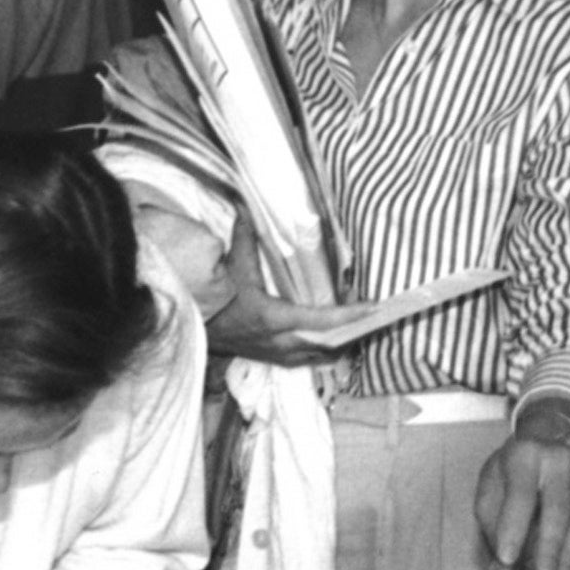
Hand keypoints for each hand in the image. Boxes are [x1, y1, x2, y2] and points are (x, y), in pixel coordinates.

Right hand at [202, 218, 360, 364]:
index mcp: (273, 318)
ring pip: (320, 355)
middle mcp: (280, 342)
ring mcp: (276, 354)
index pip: (321, 319)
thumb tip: (247, 209)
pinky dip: (324, 350)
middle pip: (329, 342)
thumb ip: (244, 238)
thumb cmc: (212, 299)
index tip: (375, 308)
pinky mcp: (272, 359)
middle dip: (355, 331)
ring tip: (362, 329)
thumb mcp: (231, 267)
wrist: (193, 328)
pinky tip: (335, 342)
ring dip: (342, 343)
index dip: (350, 314)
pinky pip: (307, 359)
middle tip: (376, 317)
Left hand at [473, 403, 569, 569]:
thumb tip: (500, 566)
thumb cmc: (511, 469)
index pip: (520, 496)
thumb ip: (492, 523)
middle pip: (558, 509)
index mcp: (525, 455)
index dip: (513, 529)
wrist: (546, 437)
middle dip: (550, 546)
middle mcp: (560, 461)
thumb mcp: (491, 485)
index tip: (507, 559)